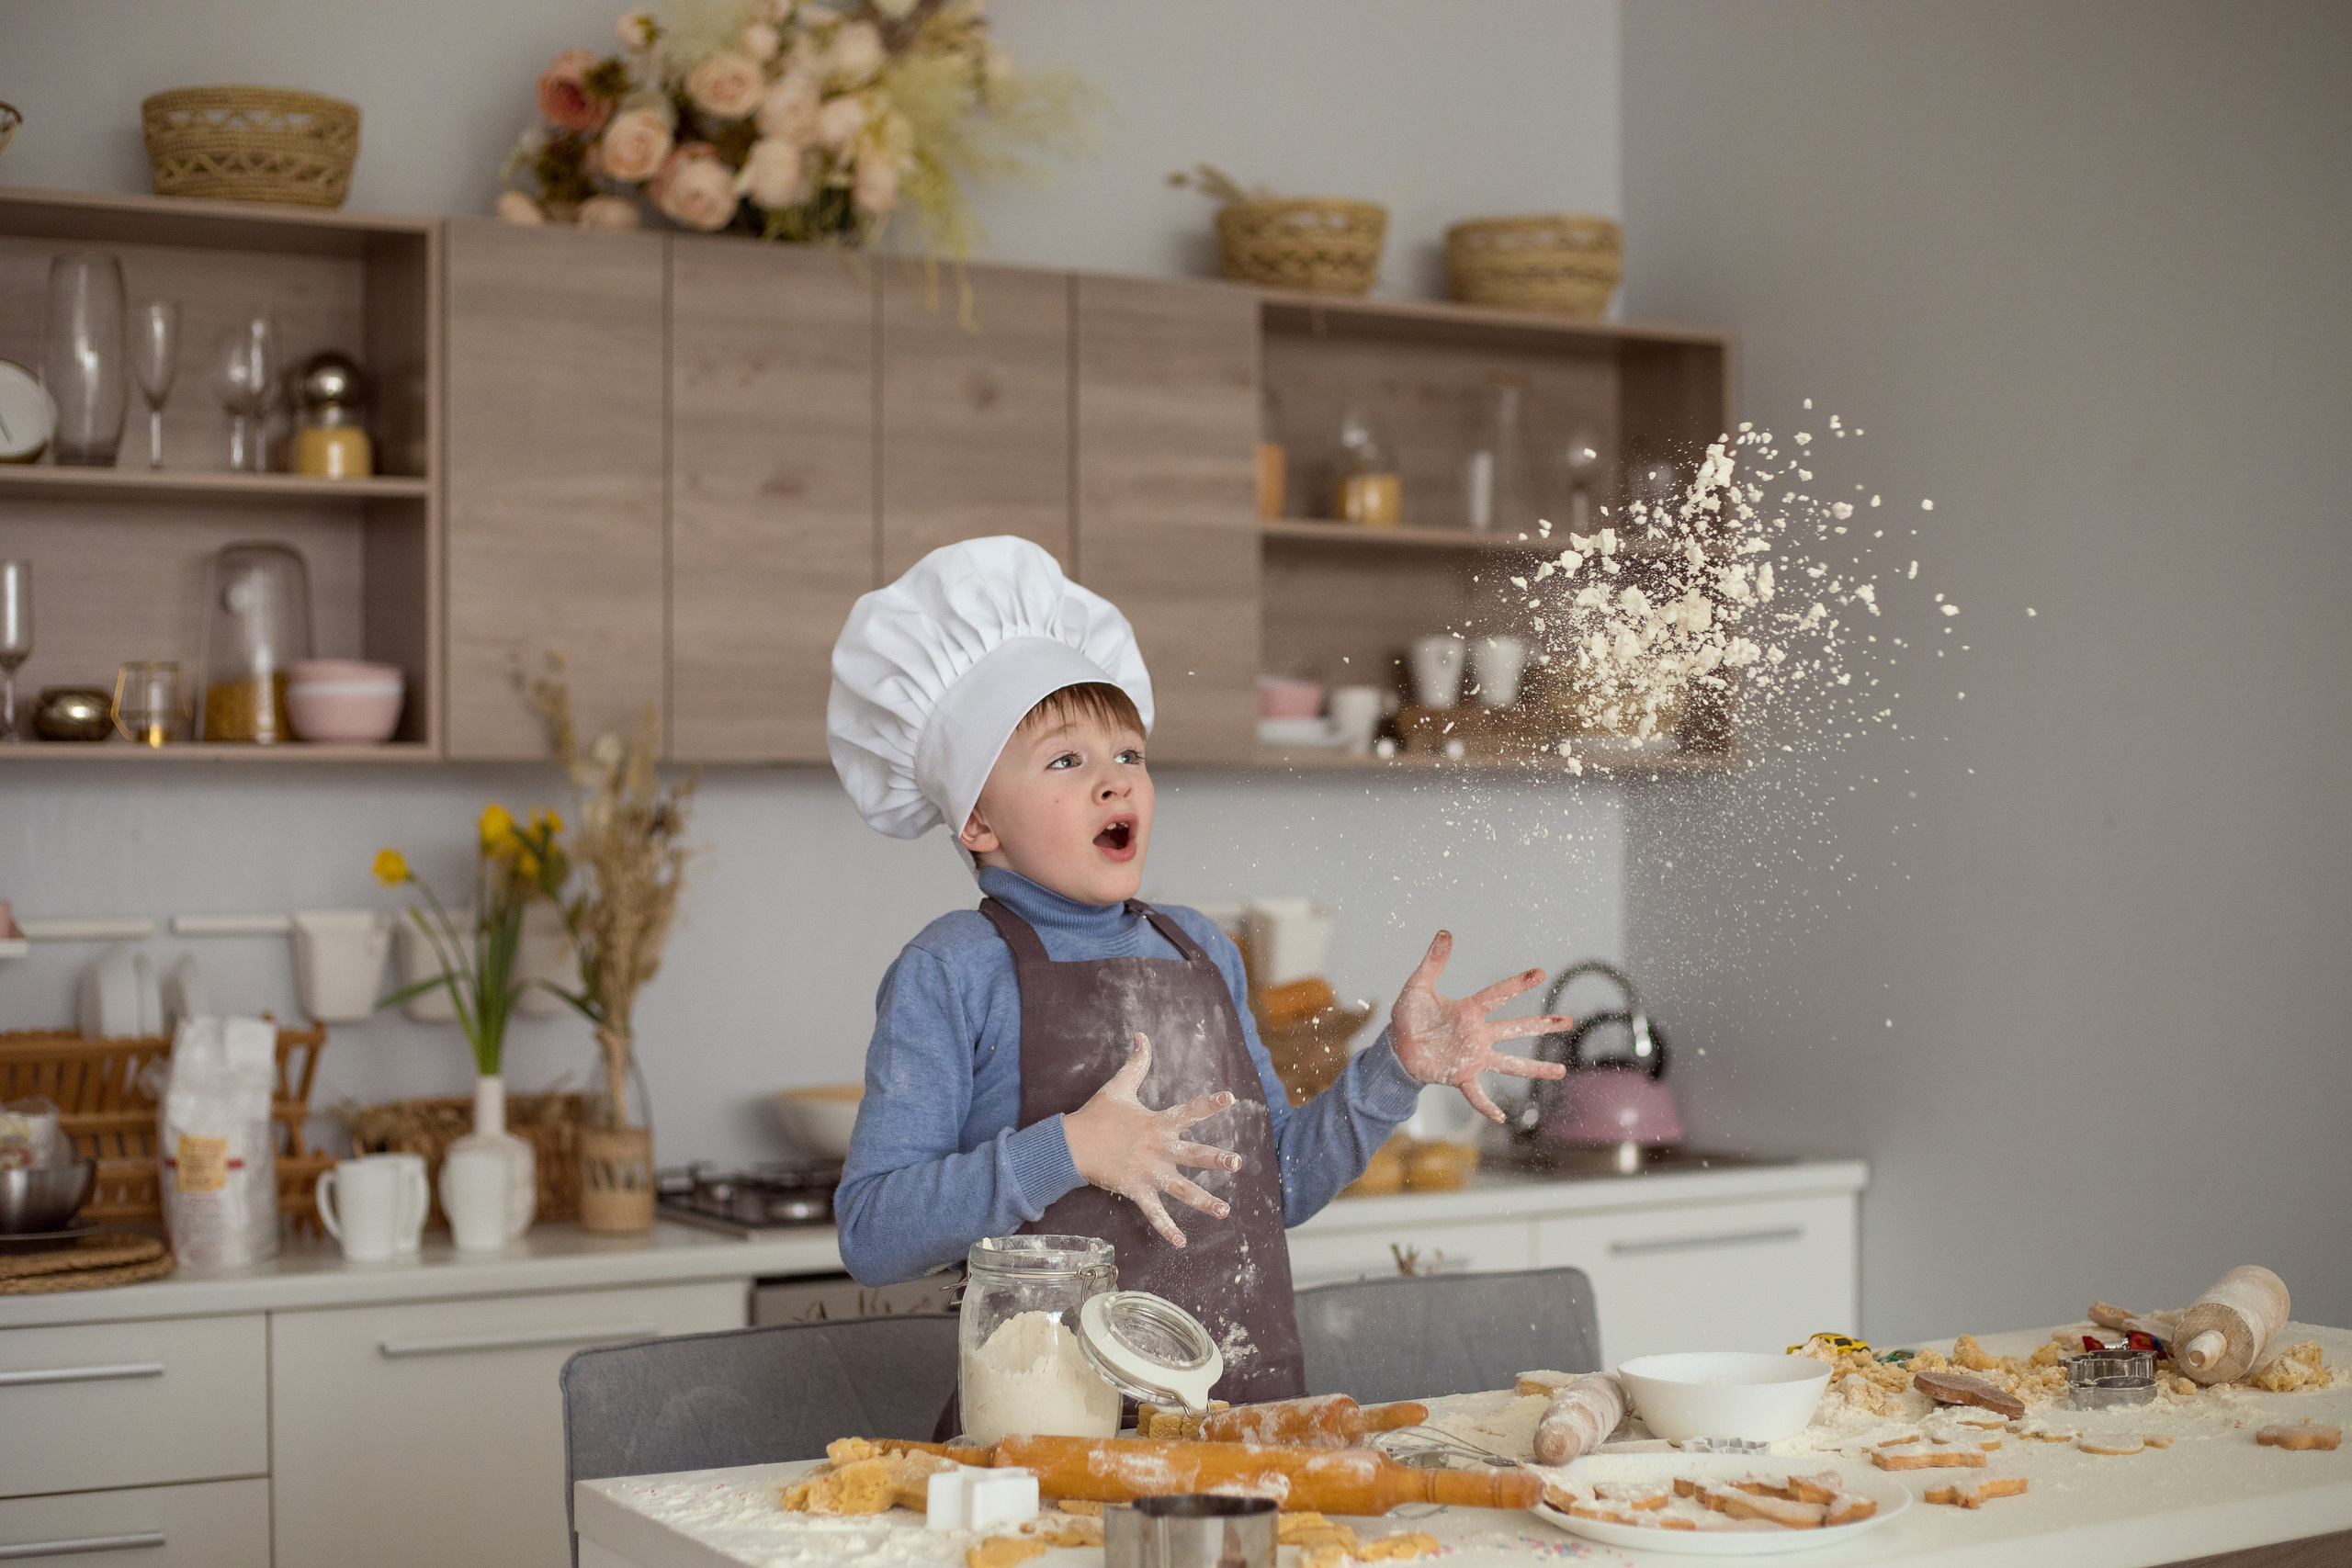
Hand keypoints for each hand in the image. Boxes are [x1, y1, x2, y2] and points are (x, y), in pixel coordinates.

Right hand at [1061, 1033, 1243, 1246]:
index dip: (1209, 1104)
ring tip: (1224, 1211)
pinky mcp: (1137, 1190)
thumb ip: (1136, 1064)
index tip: (1231, 1097)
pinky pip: (1155, 1213)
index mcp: (1157, 1124)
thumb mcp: (1118, 1087)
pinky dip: (1167, 1229)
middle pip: (1192, 1155)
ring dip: (1204, 1201)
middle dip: (1216, 1159)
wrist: (1071, 1145)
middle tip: (1237, 1162)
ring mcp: (1148, 1173)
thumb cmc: (1097, 1115)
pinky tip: (1181, 1243)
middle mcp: (1158, 1149)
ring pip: (1182, 1189)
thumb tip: (1142, 1035)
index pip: (1188, 1111)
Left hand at [1388, 931, 1570, 1122]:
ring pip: (1510, 1063)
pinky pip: (1477, 1094)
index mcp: (1470, 1011)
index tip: (1540, 973)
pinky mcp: (1461, 1075)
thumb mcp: (1418, 986)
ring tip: (1561, 1071)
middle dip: (1542, 1025)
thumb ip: (1433, 962)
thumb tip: (1445, 932)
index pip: (1498, 995)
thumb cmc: (1408, 1016)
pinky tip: (1501, 1118)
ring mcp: (1473, 1057)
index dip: (1518, 984)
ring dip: (1535, 1068)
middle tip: (1567, 1021)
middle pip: (1516, 1029)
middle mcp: (1478, 1034)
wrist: (1395, 1048)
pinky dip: (1487, 1106)